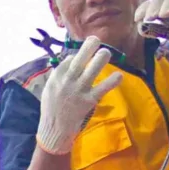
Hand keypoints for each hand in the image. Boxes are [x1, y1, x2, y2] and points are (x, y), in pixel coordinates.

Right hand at [36, 40, 122, 154]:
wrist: (54, 130)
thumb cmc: (52, 109)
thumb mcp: (49, 89)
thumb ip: (59, 75)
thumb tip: (72, 60)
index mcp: (56, 77)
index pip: (69, 60)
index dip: (78, 56)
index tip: (82, 57)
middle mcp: (67, 81)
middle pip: (79, 60)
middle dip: (88, 47)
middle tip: (96, 39)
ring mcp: (78, 90)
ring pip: (91, 70)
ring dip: (100, 59)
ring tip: (106, 52)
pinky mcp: (88, 101)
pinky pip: (102, 88)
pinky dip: (112, 82)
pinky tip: (119, 75)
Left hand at [135, 0, 168, 63]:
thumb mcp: (167, 31)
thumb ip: (154, 30)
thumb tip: (141, 29)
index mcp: (161, 6)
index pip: (148, 4)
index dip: (142, 10)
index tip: (137, 18)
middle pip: (158, 0)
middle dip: (152, 9)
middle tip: (150, 18)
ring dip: (166, 6)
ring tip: (163, 15)